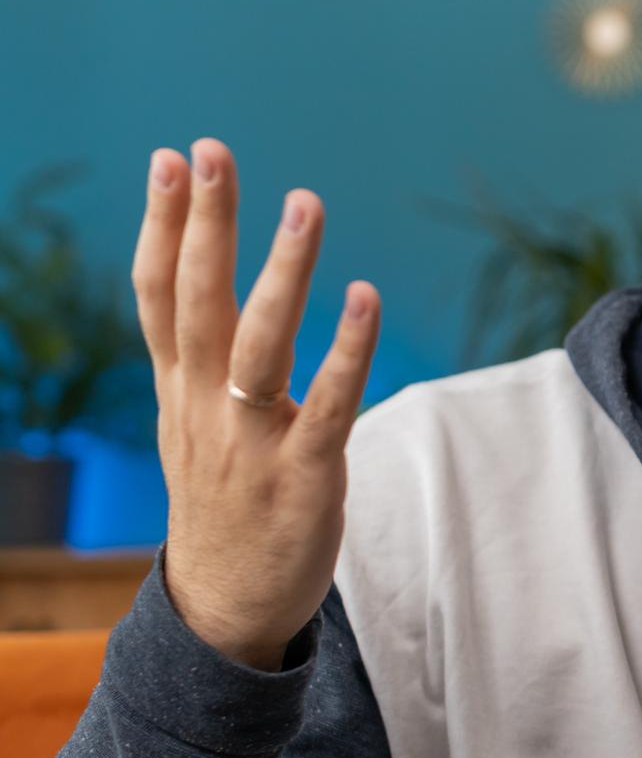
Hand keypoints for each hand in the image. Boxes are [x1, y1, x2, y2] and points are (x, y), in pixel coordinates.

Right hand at [135, 138, 379, 670]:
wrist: (226, 607)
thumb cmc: (221, 503)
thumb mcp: (190, 424)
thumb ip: (196, 357)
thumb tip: (201, 286)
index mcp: (179, 390)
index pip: (160, 294)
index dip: (162, 225)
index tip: (168, 159)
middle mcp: (205, 407)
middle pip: (198, 301)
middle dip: (204, 223)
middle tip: (211, 150)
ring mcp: (252, 441)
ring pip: (260, 343)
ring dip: (282, 272)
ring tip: (302, 203)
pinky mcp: (305, 475)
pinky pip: (327, 404)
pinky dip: (347, 351)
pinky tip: (364, 298)